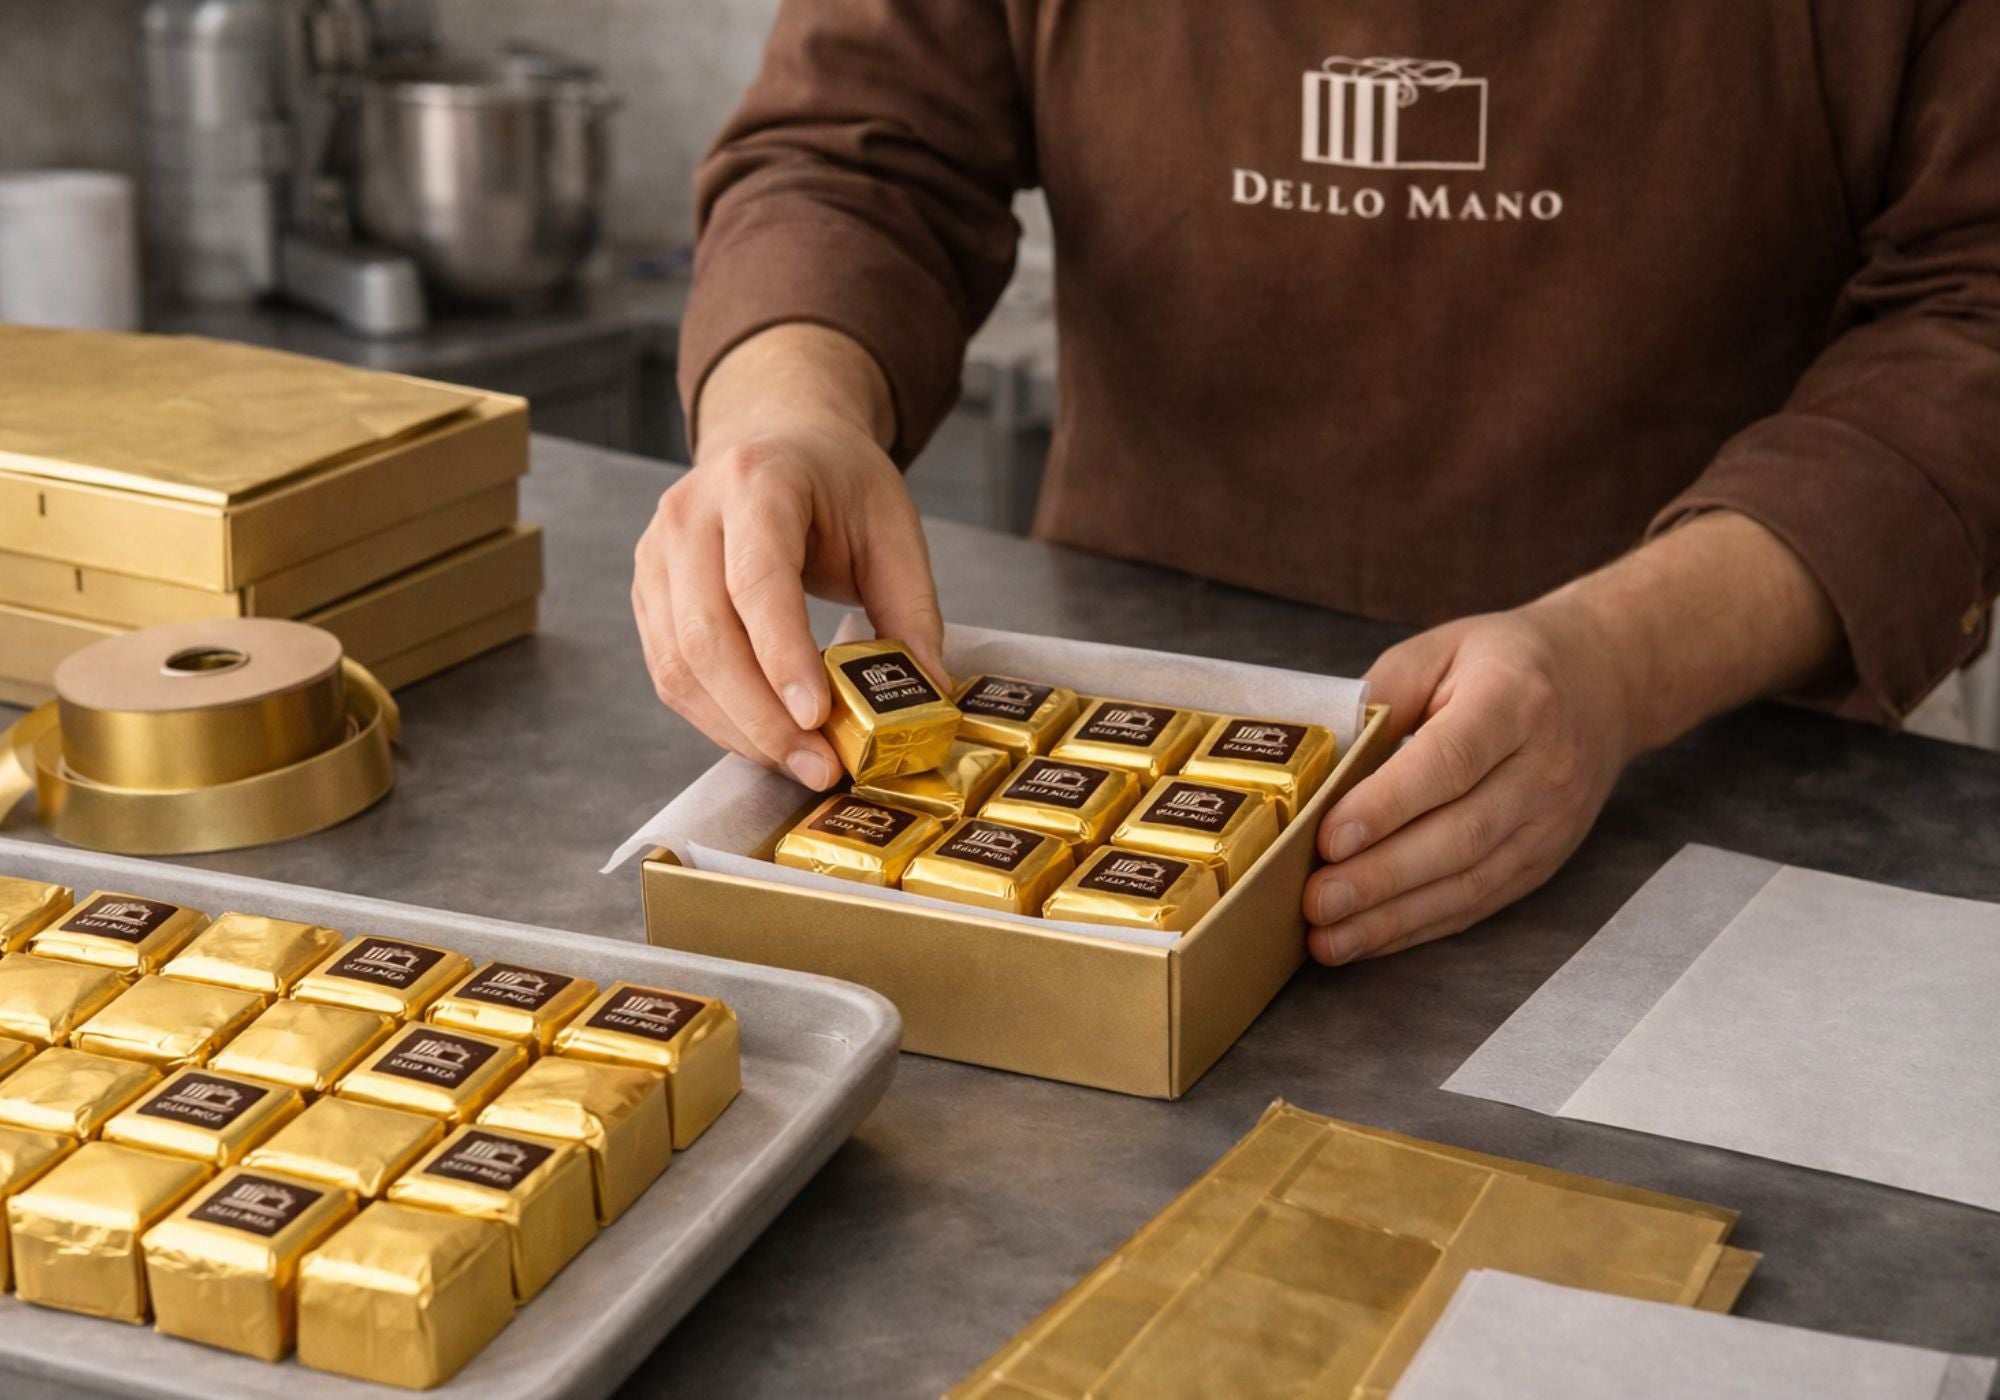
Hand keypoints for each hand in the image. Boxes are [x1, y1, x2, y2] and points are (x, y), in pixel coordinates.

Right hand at [632, 326, 947, 788]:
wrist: (775, 441)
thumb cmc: (836, 482)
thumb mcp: (892, 526)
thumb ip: (912, 608)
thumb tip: (927, 694)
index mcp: (756, 480)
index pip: (757, 578)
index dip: (782, 654)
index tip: (817, 716)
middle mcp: (689, 515)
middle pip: (706, 634)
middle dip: (763, 716)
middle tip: (819, 764)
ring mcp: (656, 556)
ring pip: (679, 665)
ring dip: (739, 729)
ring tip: (802, 762)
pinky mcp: (647, 596)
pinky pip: (670, 674)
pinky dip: (718, 719)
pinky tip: (767, 740)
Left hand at [1302, 600, 1637, 964]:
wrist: (1603, 683)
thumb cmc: (1503, 663)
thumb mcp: (1440, 649)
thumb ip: (1381, 695)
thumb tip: (1324, 762)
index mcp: (1515, 700)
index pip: (1450, 761)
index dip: (1388, 805)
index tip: (1330, 837)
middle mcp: (1545, 768)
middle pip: (1460, 834)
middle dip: (1381, 876)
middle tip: (1315, 900)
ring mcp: (1551, 823)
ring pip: (1469, 882)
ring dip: (1393, 918)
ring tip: (1328, 938)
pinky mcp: (1544, 861)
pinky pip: (1478, 904)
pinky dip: (1417, 927)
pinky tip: (1368, 939)